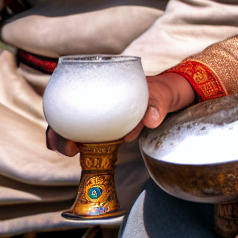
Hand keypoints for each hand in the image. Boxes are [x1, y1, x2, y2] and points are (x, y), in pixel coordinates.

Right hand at [46, 71, 196, 156]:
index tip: (60, 133)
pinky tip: (82, 155)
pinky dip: (86, 146)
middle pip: (66, 114)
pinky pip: (93, 136)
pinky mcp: (113, 127)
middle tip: (69, 149)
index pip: (69, 96)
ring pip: (76, 126)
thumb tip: (150, 120)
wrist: (180, 95)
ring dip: (68, 140)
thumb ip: (159, 104)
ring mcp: (104, 112)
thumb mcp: (165, 93)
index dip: (57, 114)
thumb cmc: (168, 89)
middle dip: (58, 133)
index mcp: (105, 83)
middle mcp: (99, 98)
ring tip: (73, 153)